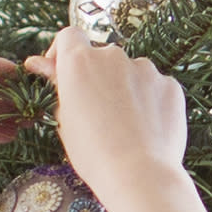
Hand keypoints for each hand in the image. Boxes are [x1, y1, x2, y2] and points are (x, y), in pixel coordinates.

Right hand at [32, 34, 188, 207]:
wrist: (139, 175)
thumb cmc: (93, 152)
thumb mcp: (64, 119)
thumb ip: (57, 85)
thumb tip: (40, 63)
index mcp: (80, 61)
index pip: (69, 36)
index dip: (64, 52)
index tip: (62, 72)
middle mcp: (113, 56)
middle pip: (102, 57)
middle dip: (98, 77)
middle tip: (97, 111)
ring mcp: (146, 69)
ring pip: (131, 73)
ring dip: (126, 89)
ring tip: (126, 126)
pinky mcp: (170, 85)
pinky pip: (156, 88)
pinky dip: (150, 101)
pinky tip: (147, 128)